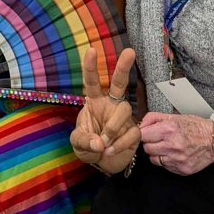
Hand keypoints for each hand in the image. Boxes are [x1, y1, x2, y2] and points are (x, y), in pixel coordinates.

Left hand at [70, 47, 140, 173]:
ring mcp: (124, 116)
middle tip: (129, 51)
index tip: (91, 50)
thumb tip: (99, 142)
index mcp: (94, 101)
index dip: (91, 67)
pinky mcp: (135, 130)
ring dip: (113, 128)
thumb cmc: (89, 146)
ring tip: (104, 144)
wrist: (103, 163)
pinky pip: (132, 132)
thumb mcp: (78, 143)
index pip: (92, 82)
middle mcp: (111, 104)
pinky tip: (110, 151)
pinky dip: (119, 144)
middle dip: (124, 67)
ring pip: (125, 110)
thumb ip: (84, 141)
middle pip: (119, 83)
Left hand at [140, 113, 213, 174]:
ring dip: (157, 154)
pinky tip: (174, 154)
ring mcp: (177, 159)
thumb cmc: (195, 127)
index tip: (146, 134)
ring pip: (153, 159)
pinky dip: (166, 161)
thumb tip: (140, 124)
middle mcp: (172, 145)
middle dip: (150, 144)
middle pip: (147, 148)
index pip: (143, 135)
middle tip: (158, 140)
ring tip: (167, 147)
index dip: (143, 134)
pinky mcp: (182, 169)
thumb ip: (153, 118)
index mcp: (169, 129)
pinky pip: (165, 167)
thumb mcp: (174, 116)